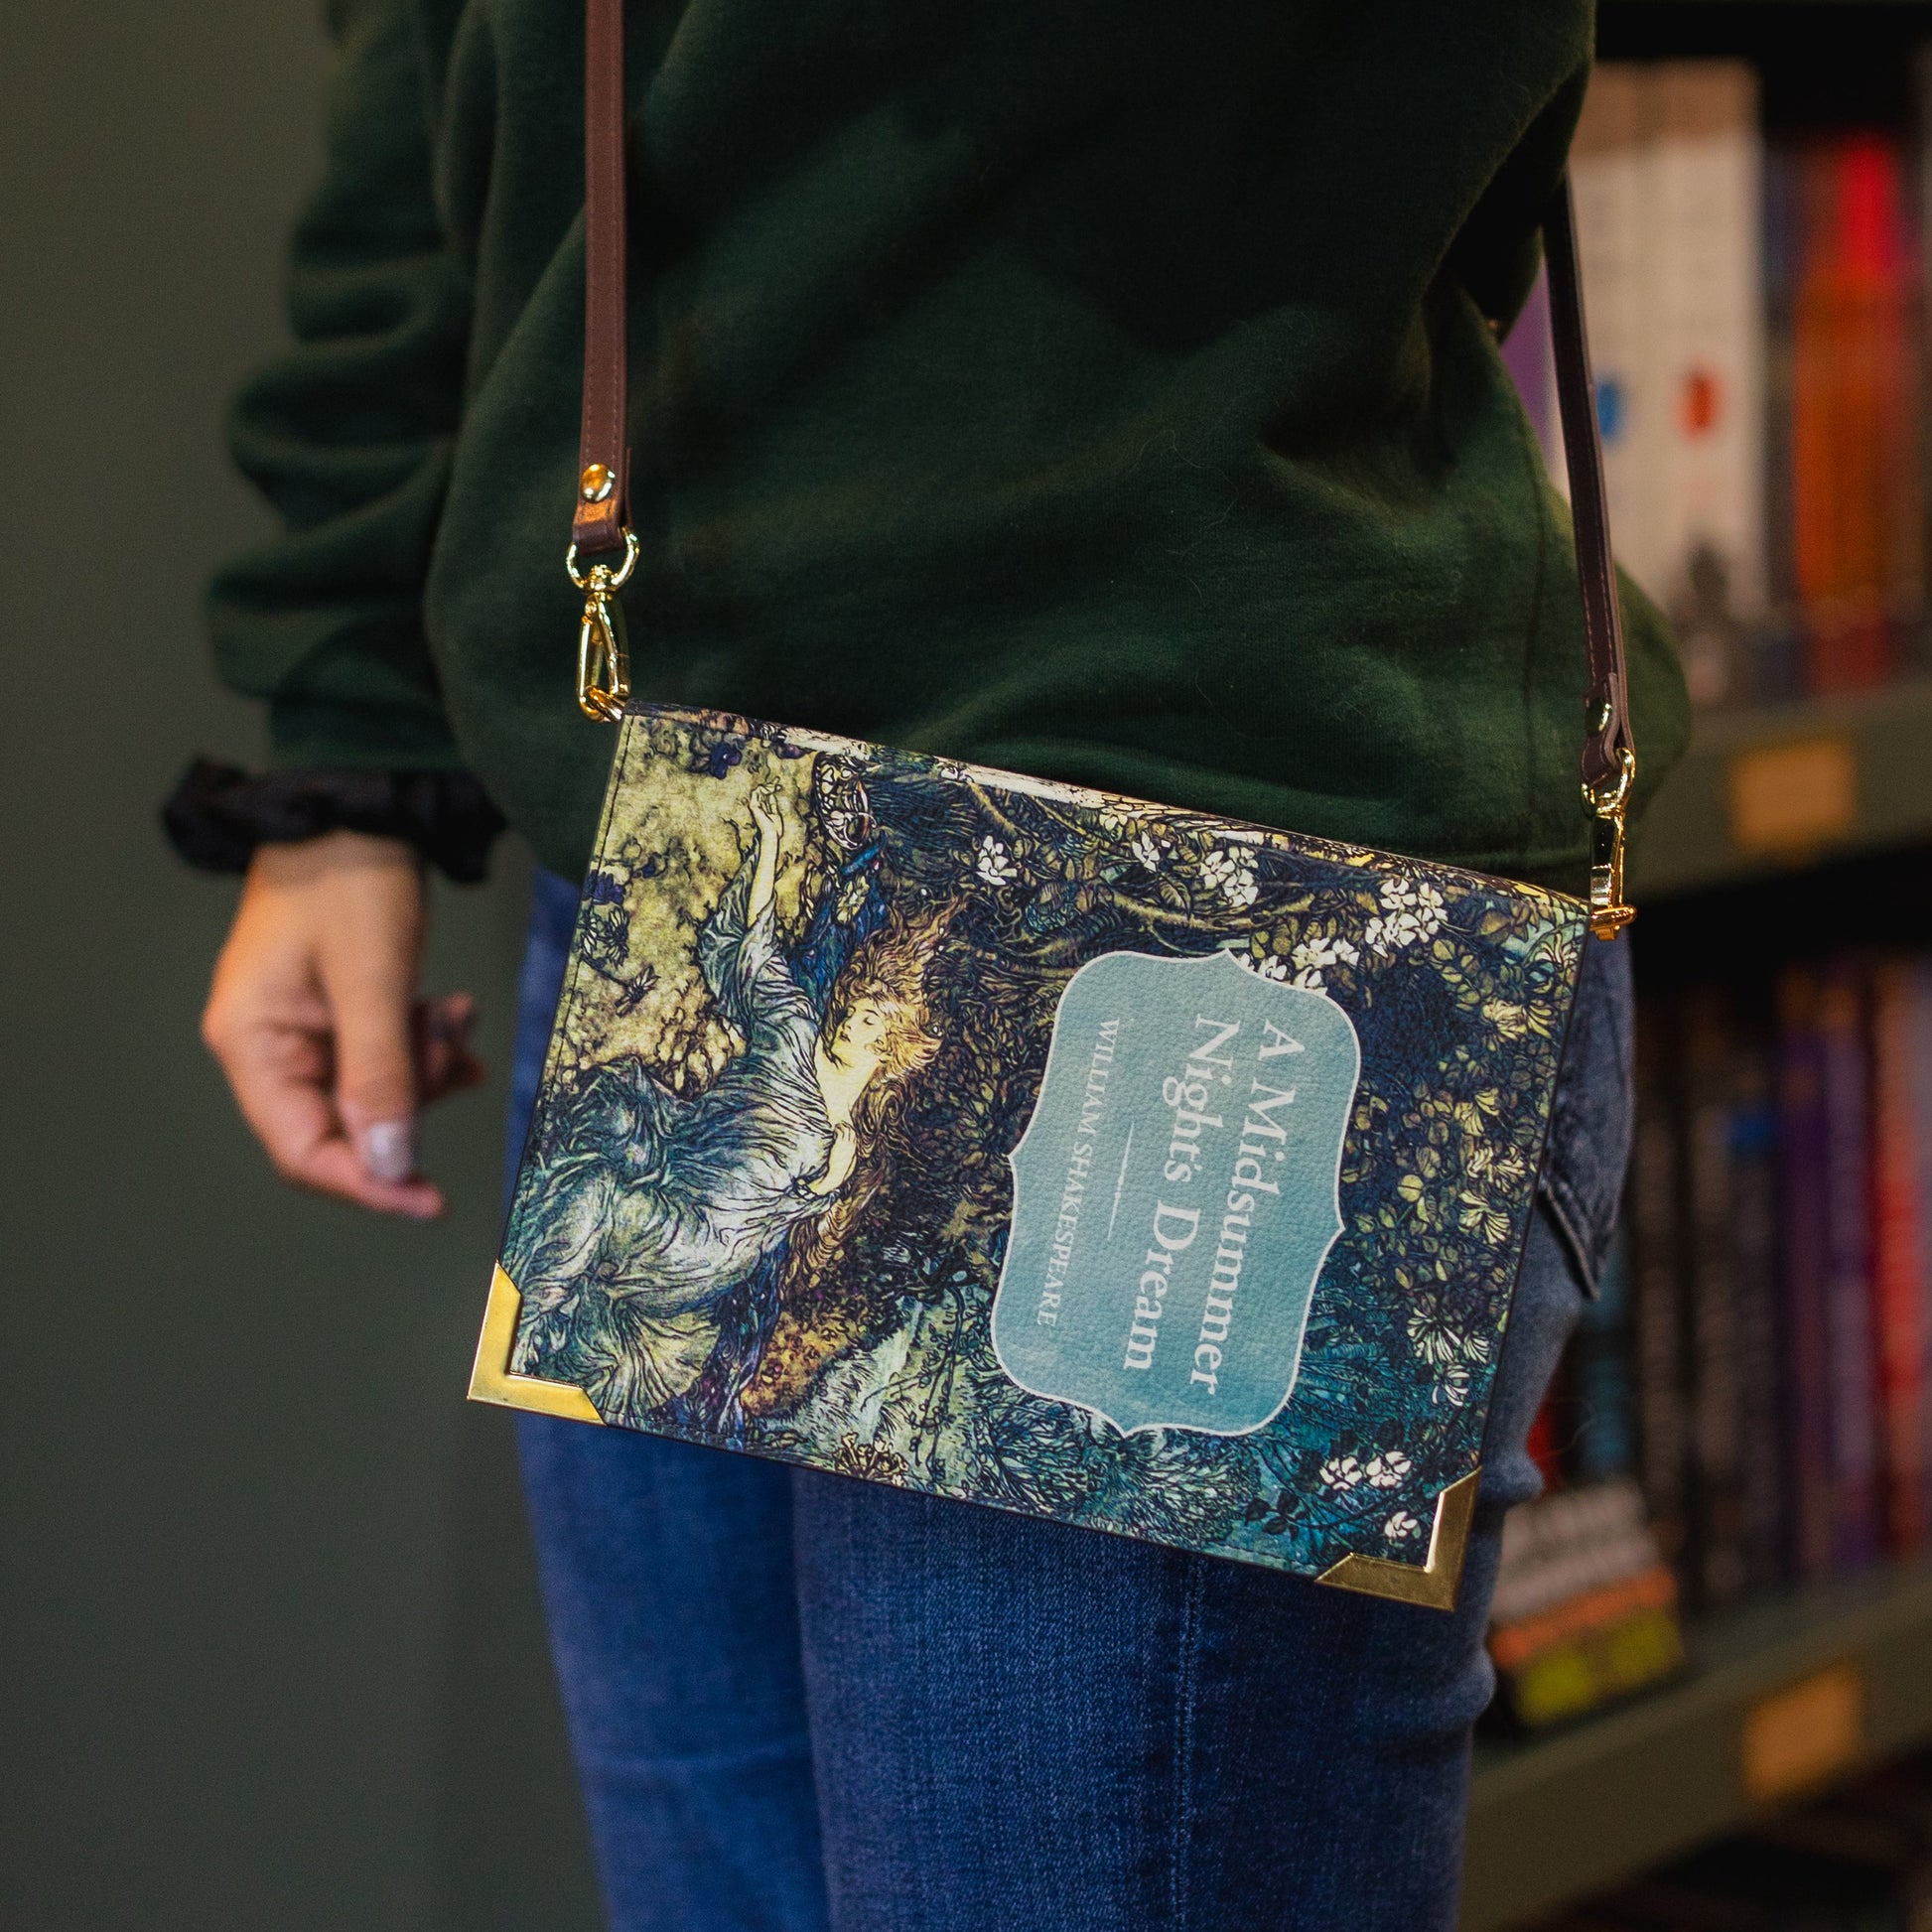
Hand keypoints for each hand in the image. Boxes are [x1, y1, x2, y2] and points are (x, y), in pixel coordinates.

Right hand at [201, 831, 483, 1218]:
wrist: (359, 807)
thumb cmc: (351, 881)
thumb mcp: (373, 979)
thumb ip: (381, 1076)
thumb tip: (389, 1165)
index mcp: (250, 1043)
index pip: (301, 1149)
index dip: (367, 1184)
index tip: (430, 1203)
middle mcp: (266, 1046)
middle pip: (344, 1125)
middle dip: (410, 1101)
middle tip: (453, 1053)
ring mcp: (301, 1030)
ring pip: (374, 1092)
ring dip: (425, 1066)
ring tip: (452, 1014)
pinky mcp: (337, 1013)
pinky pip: (384, 1056)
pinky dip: (423, 1045)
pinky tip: (451, 1014)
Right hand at [748, 782, 783, 846]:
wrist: (771, 834)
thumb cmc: (775, 828)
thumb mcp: (775, 812)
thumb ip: (772, 802)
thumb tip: (772, 792)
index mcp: (763, 808)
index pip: (766, 794)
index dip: (772, 787)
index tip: (779, 784)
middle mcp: (758, 806)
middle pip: (763, 791)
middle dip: (771, 784)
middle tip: (778, 782)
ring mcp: (754, 806)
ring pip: (759, 789)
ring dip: (768, 786)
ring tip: (775, 787)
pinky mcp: (753, 806)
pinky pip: (756, 792)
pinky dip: (763, 788)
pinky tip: (770, 789)